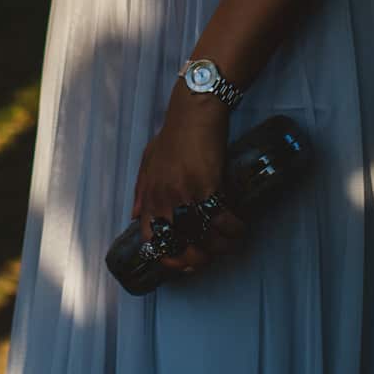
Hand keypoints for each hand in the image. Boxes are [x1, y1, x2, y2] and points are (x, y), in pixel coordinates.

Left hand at [129, 89, 248, 273]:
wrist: (194, 112)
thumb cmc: (173, 134)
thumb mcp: (148, 161)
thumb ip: (140, 190)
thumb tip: (134, 216)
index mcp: (150, 197)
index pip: (153, 241)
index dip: (169, 258)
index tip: (184, 261)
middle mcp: (164, 201)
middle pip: (181, 245)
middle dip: (199, 259)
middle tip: (212, 255)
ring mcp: (185, 195)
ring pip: (204, 237)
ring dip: (222, 246)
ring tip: (231, 241)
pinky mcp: (207, 186)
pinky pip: (222, 219)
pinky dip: (233, 228)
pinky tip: (239, 225)